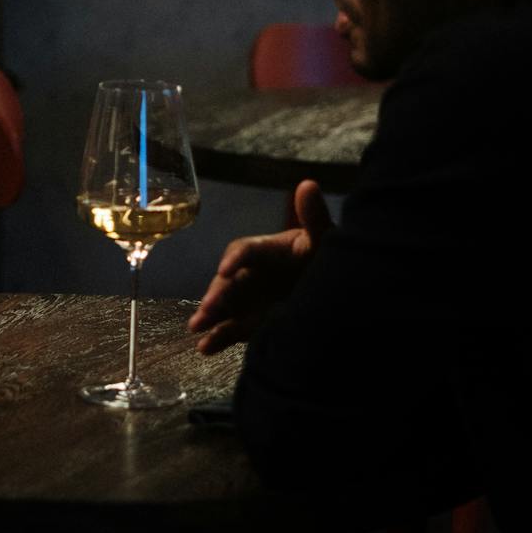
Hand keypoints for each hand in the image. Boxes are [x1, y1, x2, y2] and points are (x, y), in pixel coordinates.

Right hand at [187, 180, 331, 354]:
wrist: (334, 291)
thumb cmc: (323, 258)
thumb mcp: (323, 238)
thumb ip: (314, 216)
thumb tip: (308, 184)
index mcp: (266, 251)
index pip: (245, 251)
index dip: (235, 259)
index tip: (226, 269)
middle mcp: (251, 274)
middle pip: (228, 283)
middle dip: (216, 295)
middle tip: (207, 309)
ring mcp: (249, 300)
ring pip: (224, 306)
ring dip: (209, 316)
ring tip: (197, 327)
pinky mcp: (250, 322)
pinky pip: (230, 330)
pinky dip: (217, 339)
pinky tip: (204, 348)